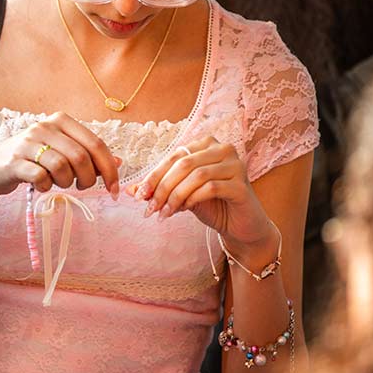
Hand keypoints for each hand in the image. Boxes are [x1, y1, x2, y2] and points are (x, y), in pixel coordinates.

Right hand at [0, 111, 120, 201]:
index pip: (96, 143)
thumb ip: (88, 154)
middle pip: (81, 157)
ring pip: (62, 168)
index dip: (109, 168)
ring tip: (58, 183)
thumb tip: (119, 163)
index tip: (114, 188)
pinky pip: (42, 178)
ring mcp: (28, 143)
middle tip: (82, 187)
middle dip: (88, 179)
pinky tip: (42, 185)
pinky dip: (46, 187)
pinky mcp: (15, 161)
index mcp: (61, 120)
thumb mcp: (61, 151)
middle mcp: (45, 126)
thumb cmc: (33, 159)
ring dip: (65, 183)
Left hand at [124, 137, 274, 245]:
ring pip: (195, 175)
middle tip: (149, 208)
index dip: (154, 175)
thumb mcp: (182, 194)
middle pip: (183, 164)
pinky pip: (210, 188)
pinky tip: (183, 211)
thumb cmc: (212, 206)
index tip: (139, 195)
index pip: (174, 155)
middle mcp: (224, 149)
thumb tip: (130, 190)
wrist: (241, 227)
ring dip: (174, 196)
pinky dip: (192, 199)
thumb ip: (160, 188)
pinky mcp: (242, 185)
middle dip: (162, 187)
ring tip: (164, 213)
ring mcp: (236, 165)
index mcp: (207, 144)